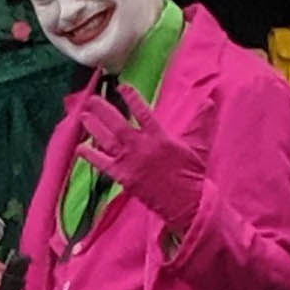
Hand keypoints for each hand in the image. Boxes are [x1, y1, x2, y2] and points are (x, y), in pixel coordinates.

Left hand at [74, 84, 208, 238]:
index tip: (121, 86)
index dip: (132, 98)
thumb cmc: (192, 174)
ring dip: (94, 128)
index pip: (143, 112)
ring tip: (83, 116)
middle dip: (103, 110)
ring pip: (107, 141)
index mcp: (159, 137)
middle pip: (118, 124)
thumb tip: (209, 100)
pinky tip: (80, 148)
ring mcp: (131, 162)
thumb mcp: (198, 144)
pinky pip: (103, 164)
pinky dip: (91, 156)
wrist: (186, 202)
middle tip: (91, 100)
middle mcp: (142, 147)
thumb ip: (199, 121)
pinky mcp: (124, 178)